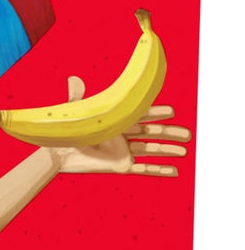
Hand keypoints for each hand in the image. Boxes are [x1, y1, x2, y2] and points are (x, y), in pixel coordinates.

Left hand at [47, 78, 191, 176]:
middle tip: (188, 134)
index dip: (155, 114)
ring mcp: (123, 152)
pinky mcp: (121, 166)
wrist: (60, 153)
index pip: (140, 116)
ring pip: (150, 150)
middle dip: (169, 133)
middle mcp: (123, 136)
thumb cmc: (68, 131)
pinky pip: (144, 169)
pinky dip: (159, 170)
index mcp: (116, 122)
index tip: (172, 111)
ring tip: (185, 151)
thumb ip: (77, 96)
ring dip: (168, 151)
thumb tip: (73, 78)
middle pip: (151, 134)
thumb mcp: (76, 114)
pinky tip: (175, 171)